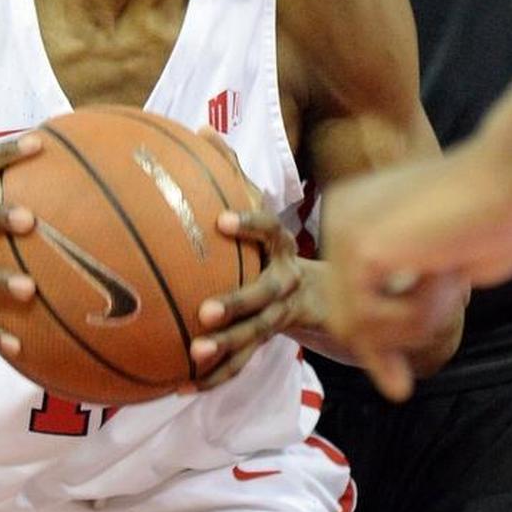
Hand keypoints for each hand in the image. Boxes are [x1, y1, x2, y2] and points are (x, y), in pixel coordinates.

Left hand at [186, 129, 300, 390]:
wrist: (325, 294)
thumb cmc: (275, 243)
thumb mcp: (260, 206)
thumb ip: (230, 168)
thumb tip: (200, 127)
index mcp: (280, 245)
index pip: (269, 230)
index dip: (249, 225)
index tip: (221, 222)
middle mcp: (285, 280)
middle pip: (264, 294)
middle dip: (238, 303)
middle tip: (205, 311)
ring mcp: (280, 314)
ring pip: (255, 334)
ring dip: (226, 347)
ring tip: (194, 353)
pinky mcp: (270, 339)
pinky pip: (244, 359)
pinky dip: (218, 373)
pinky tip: (186, 384)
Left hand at [322, 137, 511, 389]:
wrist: (510, 178)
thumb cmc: (493, 216)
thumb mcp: (435, 271)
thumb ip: (404, 308)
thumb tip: (388, 377)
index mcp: (355, 215)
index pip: (346, 300)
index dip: (377, 343)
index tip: (398, 381)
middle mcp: (340, 218)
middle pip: (345, 318)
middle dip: (389, 346)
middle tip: (411, 367)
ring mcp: (344, 231)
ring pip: (360, 326)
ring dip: (417, 323)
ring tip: (451, 282)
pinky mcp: (361, 248)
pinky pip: (378, 320)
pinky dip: (421, 314)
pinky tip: (447, 272)